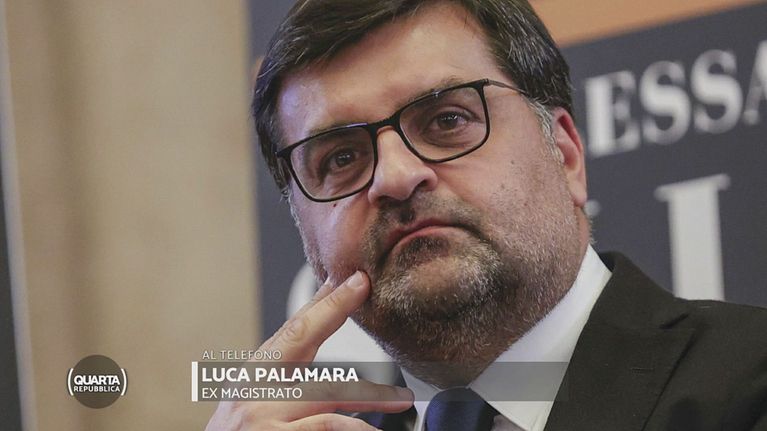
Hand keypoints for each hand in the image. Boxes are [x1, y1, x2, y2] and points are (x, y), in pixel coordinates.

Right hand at [205, 271, 413, 429]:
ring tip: (400, 402)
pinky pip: (325, 428)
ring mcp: (262, 418)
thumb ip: (287, 366)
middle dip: (338, 316)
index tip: (356, 280)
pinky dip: (352, 427)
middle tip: (368, 291)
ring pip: (326, 396)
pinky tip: (371, 430)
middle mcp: (254, 392)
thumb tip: (325, 319)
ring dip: (370, 397)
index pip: (294, 330)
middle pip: (304, 345)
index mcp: (255, 376)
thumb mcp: (256, 397)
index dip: (327, 303)